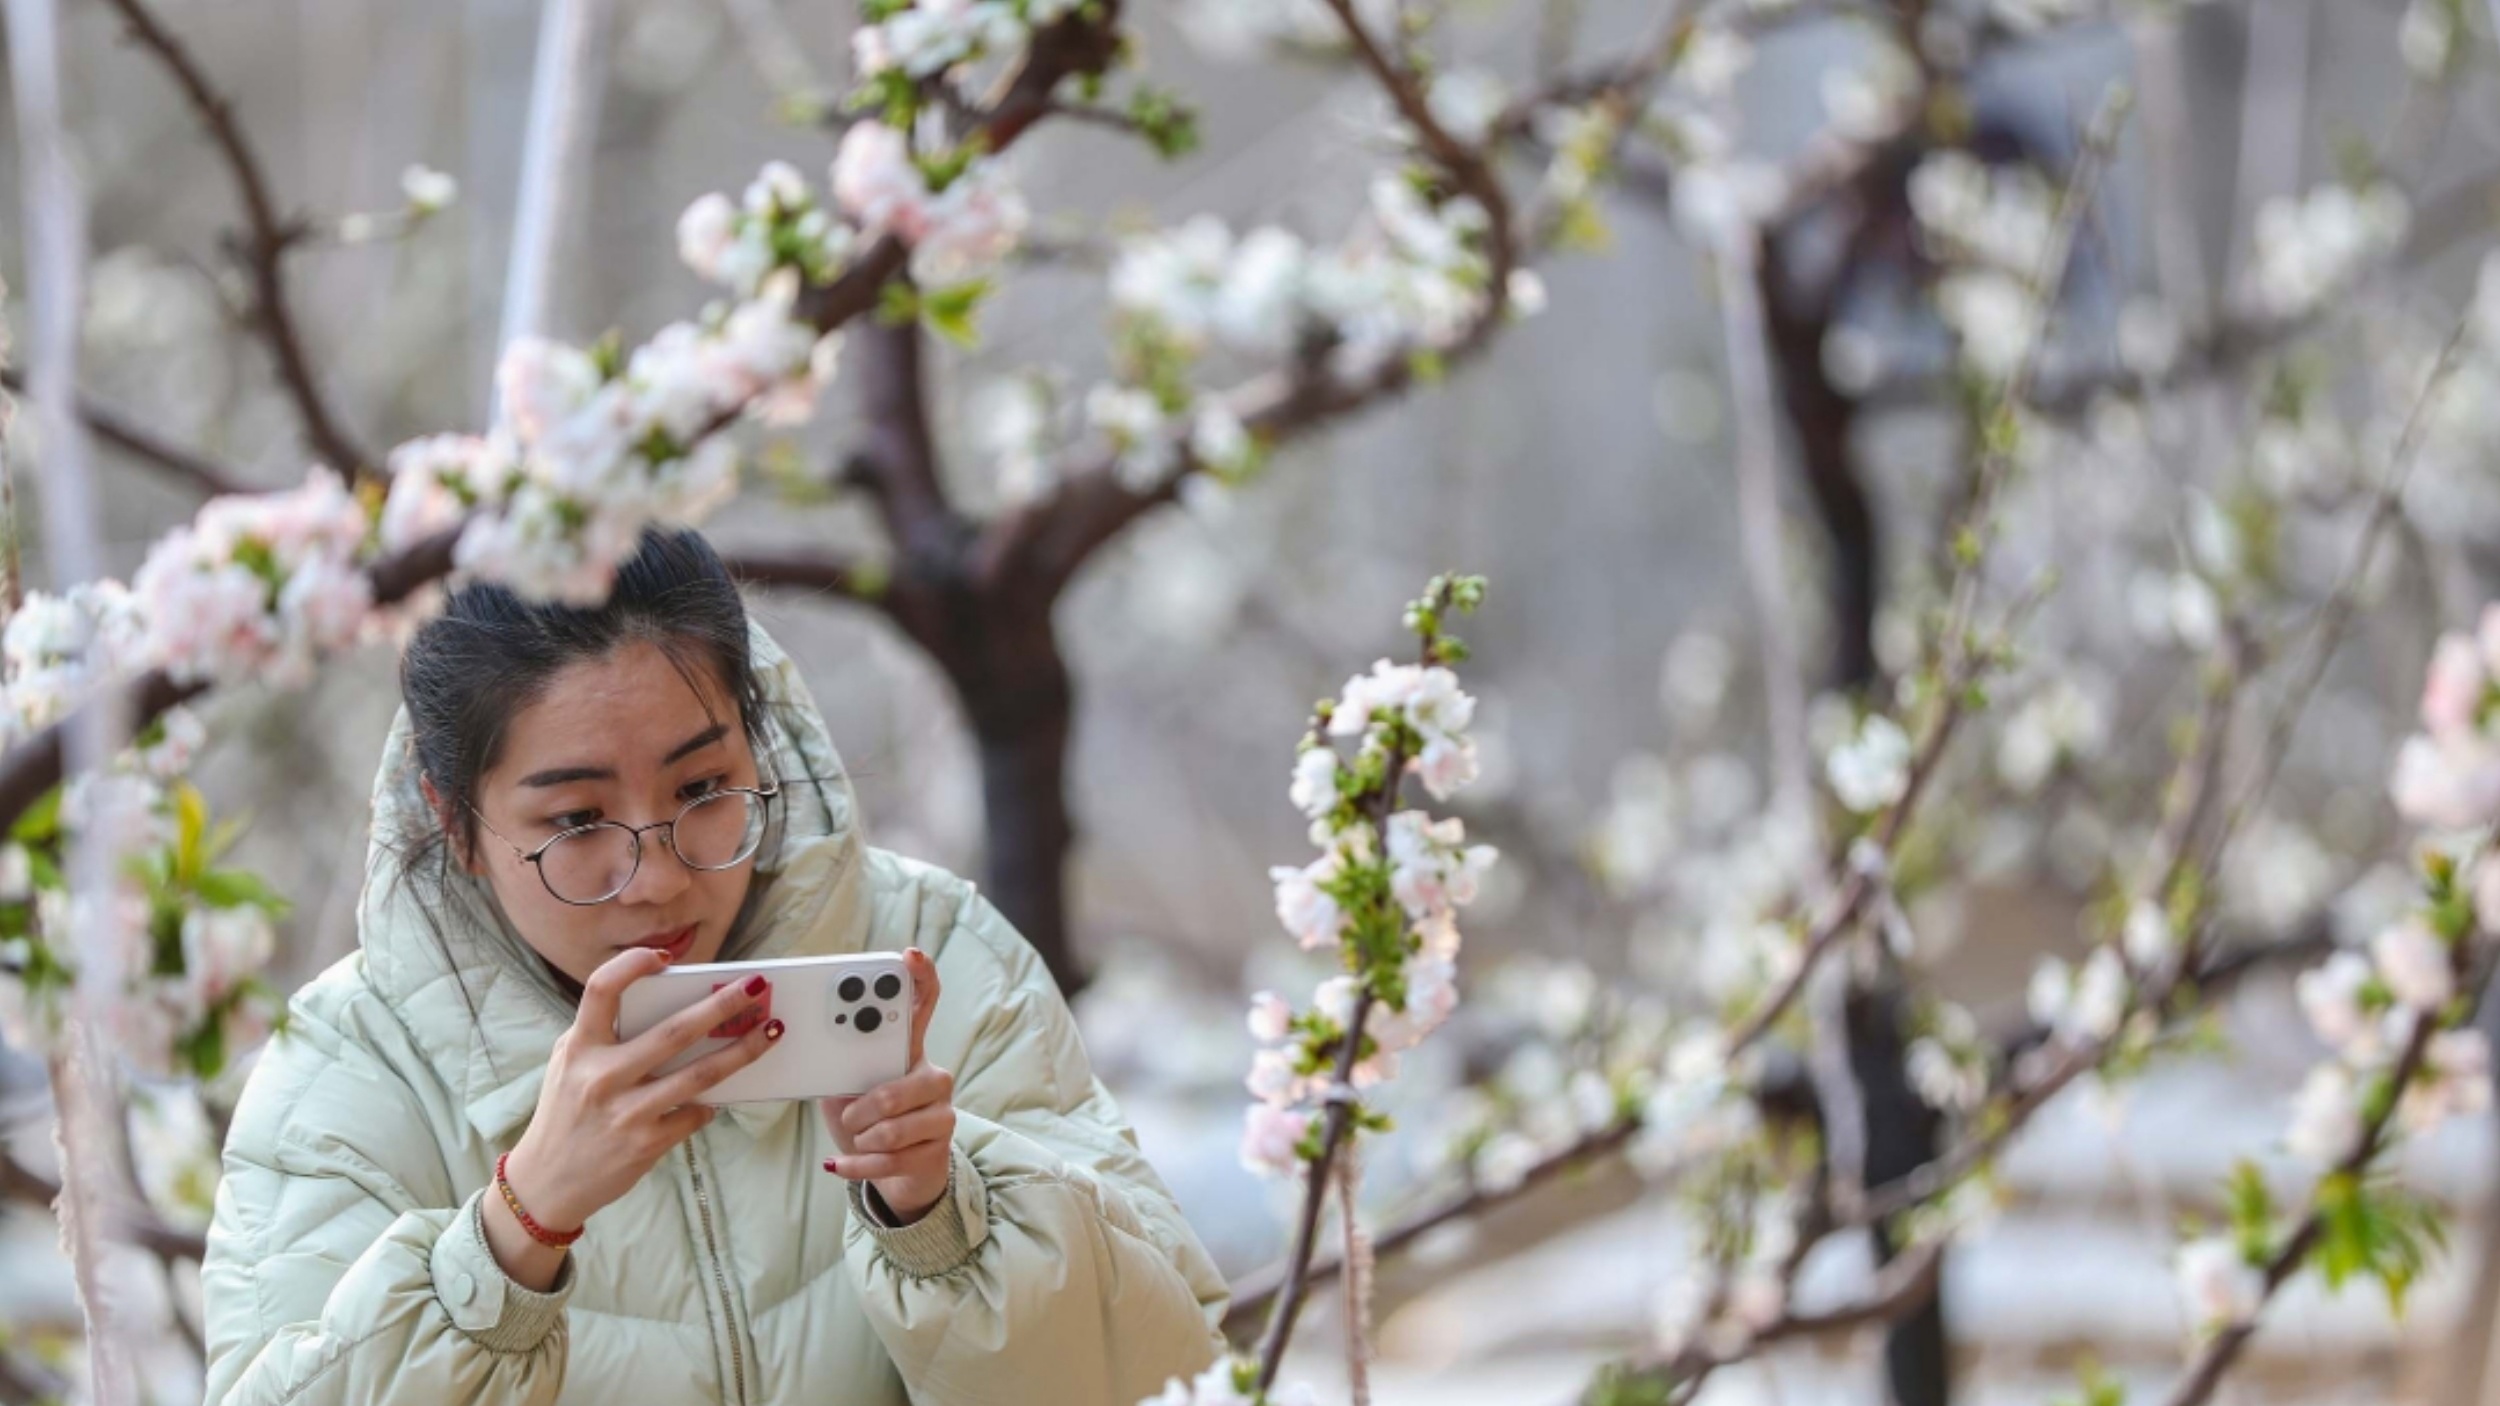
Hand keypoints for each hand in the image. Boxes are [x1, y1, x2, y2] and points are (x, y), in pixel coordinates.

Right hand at [490, 949, 783, 1282]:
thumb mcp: (570, 1064)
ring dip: (742, 1051)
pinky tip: (721, 1095)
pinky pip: (696, 1113)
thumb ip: (605, 1034)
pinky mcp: (646, 1142)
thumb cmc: (566, 1112)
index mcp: (580, 1047)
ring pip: (700, 1074)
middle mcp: (602, 1076)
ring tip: (770, 1032)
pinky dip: (712, 1102)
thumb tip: (671, 1005)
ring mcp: (627, 1112)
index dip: (633, 964)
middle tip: (756, 987)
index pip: (602, 989)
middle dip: (722, 1005)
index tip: (667, 956)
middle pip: (674, 1031)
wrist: (546, 1182)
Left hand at [819, 948, 952, 1224]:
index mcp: (909, 1051)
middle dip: (866, 1105)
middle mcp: (933, 1077)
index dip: (920, 978)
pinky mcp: (936, 1150)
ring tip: (853, 1136)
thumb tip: (805, 1044)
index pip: (923, 1005)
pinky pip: (890, 1158)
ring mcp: (941, 1114)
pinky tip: (840, 1164)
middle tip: (849, 1111)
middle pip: (902, 1085)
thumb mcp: (845, 1088)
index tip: (909, 955)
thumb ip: (837, 1065)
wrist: (899, 1172)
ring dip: (860, 1137)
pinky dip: (857, 1164)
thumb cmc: (867, 1120)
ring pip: (893, 1127)